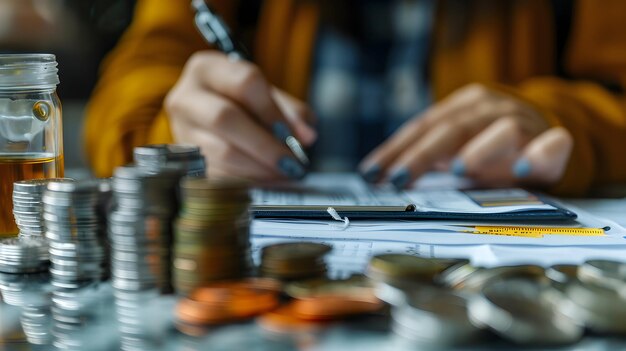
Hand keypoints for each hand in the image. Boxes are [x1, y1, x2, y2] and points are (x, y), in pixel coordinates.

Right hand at [164, 51, 315, 179]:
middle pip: (225, 118)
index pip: (244, 83)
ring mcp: (180, 131)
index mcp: (207, 68)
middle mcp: (186, 97)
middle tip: (292, 163)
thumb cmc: (241, 103)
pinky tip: (266, 182)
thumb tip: (307, 136)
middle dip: (264, 145)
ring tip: (283, 174)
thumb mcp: (265, 96)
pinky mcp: (184, 161)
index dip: (272, 110)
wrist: (205, 120)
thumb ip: (289, 112)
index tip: (296, 135)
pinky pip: (217, 175)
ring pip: (220, 151)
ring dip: (258, 167)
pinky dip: (246, 181)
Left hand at [359, 84, 572, 188]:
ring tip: (458, 169)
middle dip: (422, 155)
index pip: (423, 126)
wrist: (548, 136)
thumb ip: (428, 159)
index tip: (370, 172)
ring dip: (479, 149)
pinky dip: (538, 154)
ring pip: (501, 130)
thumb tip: (380, 179)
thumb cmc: (490, 146)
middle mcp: (491, 108)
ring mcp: (525, 122)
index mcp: (463, 106)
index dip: (395, 149)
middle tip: (398, 178)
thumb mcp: (456, 147)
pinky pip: (552, 145)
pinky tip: (522, 169)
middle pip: (452, 128)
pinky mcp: (555, 142)